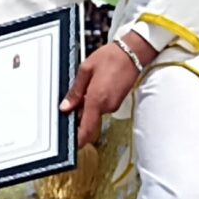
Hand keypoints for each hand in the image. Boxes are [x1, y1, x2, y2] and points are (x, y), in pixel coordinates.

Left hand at [62, 32, 152, 147]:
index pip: (86, 129)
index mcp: (96, 100)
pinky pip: (102, 106)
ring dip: (87, 106)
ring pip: (94, 113)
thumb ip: (75, 91)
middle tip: (70, 103)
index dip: (78, 140)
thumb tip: (65, 107)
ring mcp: (113, 104)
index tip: (72, 146)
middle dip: (78, 115)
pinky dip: (95, 101)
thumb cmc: (110, 57)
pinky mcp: (117, 101)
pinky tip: (93, 86)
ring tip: (84, 87)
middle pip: (88, 121)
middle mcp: (106, 106)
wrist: (132, 52)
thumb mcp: (86, 70)